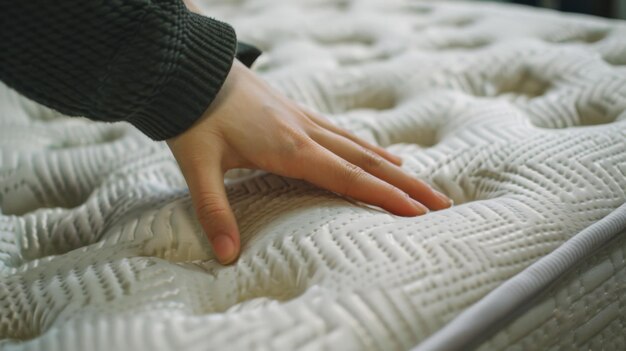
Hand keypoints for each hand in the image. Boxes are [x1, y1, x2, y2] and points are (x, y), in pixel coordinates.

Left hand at [166, 60, 451, 263]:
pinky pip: (345, 134)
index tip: (419, 214)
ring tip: (422, 183)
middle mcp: (307, 133)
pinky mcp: (299, 113)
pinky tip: (382, 154)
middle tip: (441, 203)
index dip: (385, 197)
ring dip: (395, 167)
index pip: (349, 177)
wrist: (192, 67)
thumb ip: (214, 211)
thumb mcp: (198, 165)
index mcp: (290, 148)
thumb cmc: (196, 115)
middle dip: (407, 185)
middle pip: (368, 162)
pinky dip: (370, 148)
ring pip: (361, 146)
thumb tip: (228, 256)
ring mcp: (306, 120)